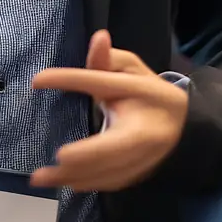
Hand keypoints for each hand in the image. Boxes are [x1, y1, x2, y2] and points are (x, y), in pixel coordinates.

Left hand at [30, 30, 187, 191]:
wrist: (184, 126)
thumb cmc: (148, 93)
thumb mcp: (132, 68)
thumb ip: (109, 57)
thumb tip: (98, 38)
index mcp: (142, 93)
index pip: (100, 83)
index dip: (69, 79)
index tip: (37, 80)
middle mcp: (144, 130)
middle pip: (112, 146)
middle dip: (83, 156)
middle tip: (55, 158)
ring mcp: (143, 157)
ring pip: (109, 172)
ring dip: (75, 176)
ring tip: (41, 178)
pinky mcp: (138, 173)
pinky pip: (110, 182)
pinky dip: (87, 183)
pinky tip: (64, 183)